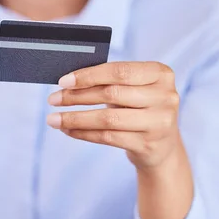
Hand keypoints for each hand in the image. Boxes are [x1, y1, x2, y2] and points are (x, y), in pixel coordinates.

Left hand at [46, 62, 181, 169]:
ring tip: (54, 119)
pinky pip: (108, 137)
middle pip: (111, 94)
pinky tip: (68, 130)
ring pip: (107, 119)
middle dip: (76, 96)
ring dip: (75, 118)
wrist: (163, 146)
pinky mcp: (148, 145)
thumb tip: (68, 82)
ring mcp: (159, 123)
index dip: (89, 76)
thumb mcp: (134, 89)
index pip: (120, 71)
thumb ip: (110, 80)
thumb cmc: (140, 107)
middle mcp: (165, 97)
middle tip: (53, 99)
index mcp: (161, 74)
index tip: (63, 81)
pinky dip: (83, 133)